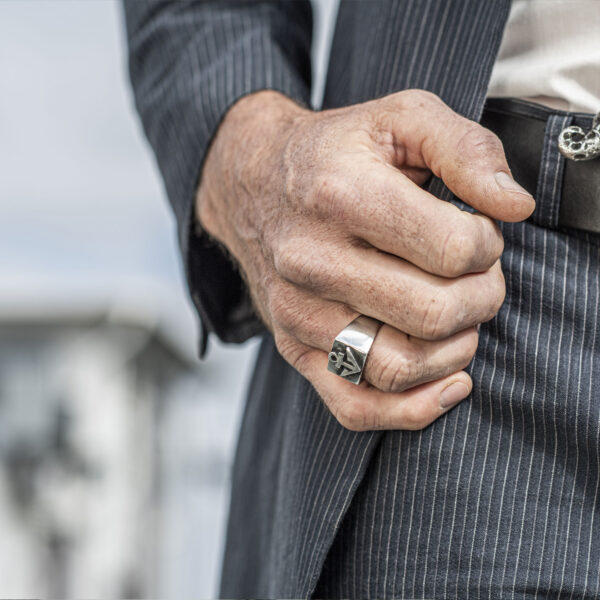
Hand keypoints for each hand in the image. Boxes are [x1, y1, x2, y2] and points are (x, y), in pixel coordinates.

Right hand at [196, 90, 534, 430]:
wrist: (253, 184)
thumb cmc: (332, 153)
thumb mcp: (401, 118)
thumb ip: (467, 149)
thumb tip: (513, 206)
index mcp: (343, 195)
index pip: (454, 250)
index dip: (487, 245)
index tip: (477, 234)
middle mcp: (312, 261)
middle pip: (434, 314)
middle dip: (482, 298)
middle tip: (477, 277)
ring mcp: (299, 312)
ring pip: (401, 368)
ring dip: (455, 349)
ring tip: (457, 317)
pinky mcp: (294, 347)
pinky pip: (357, 407)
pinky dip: (413, 409)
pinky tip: (446, 380)